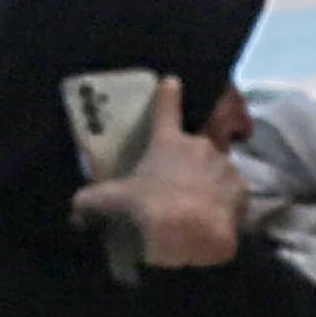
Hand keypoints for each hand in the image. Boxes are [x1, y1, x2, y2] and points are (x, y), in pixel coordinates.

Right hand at [71, 89, 251, 271]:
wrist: (191, 235)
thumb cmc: (150, 209)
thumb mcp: (114, 202)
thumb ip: (91, 200)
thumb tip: (74, 207)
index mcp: (168, 141)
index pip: (166, 108)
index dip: (168, 94)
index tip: (172, 81)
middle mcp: (200, 146)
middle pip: (194, 147)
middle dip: (188, 163)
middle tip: (177, 187)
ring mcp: (225, 167)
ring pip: (215, 171)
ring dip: (207, 183)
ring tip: (196, 209)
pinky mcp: (241, 191)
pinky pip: (232, 194)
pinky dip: (224, 203)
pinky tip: (214, 220)